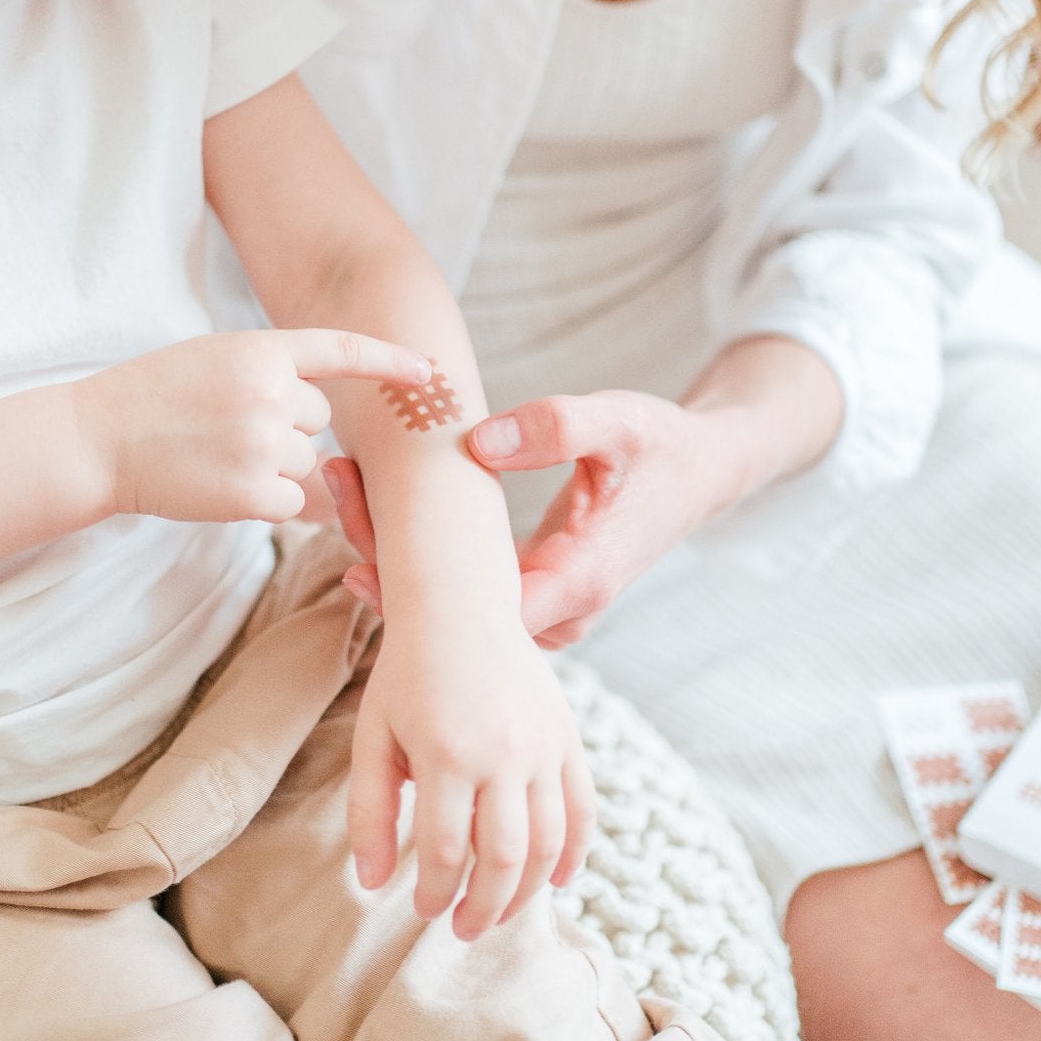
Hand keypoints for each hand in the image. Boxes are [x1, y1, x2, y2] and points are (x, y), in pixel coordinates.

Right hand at [72, 328, 429, 524]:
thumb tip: (328, 427)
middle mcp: (271, 392)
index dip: (390, 359)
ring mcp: (264, 443)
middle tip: (228, 429)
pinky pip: (293, 504)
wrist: (98, 440)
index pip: (341, 350)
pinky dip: (268, 502)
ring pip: (308, 463)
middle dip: (289, 428)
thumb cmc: (155, 398)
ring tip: (217, 456)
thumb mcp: (216, 360)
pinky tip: (221, 485)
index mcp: (260, 349)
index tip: (429, 372)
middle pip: (320, 420)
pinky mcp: (254, 493)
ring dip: (276, 467)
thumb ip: (272, 376)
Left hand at [325, 388, 755, 648]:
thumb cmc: (661, 443)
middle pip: (457, 617)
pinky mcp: (539, 591)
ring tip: (346, 484)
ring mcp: (550, 606)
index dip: (415, 598)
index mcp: (578, 580)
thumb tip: (479, 442)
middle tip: (337, 486)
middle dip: (387, 562)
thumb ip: (556, 427)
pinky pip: (471, 592)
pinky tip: (379, 508)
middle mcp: (562, 608)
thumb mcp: (618, 420)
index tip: (357, 555)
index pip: (481, 619)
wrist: (704, 469)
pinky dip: (426, 557)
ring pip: (459, 608)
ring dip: (399, 557)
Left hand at [348, 603, 594, 939]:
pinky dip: (573, 852)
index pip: (445, 851)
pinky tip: (556, 881)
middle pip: (502, 857)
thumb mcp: (372, 737)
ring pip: (546, 842)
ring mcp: (543, 745)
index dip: (434, 893)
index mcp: (446, 753)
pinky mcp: (567, 736)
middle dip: (483, 907)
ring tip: (500, 913)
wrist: (460, 605)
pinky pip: (581, 808)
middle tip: (462, 930)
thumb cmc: (406, 673)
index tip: (422, 910)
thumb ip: (369, 812)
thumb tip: (373, 883)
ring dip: (525, 891)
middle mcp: (503, 752)